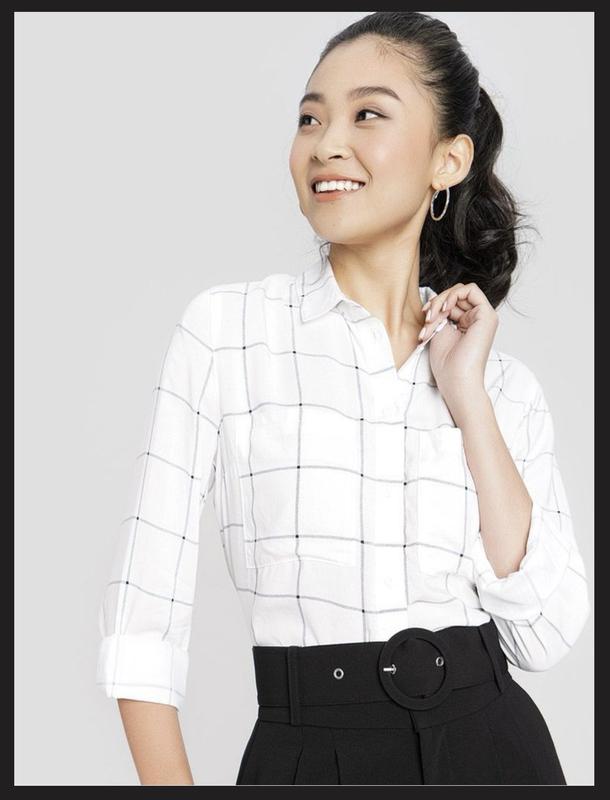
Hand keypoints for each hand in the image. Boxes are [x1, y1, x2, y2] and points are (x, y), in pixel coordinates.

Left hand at [419, 282, 497, 410]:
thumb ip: (439, 313)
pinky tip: (444, 310)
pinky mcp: (487, 315)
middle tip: (426, 319)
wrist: (456, 379)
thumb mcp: (439, 331)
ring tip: (431, 319)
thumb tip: (434, 295)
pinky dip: (452, 296)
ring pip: (460, 290)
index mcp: (467, 323)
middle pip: (456, 294)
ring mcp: (484, 316)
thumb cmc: (446, 363)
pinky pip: (471, 290)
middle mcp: (477, 318)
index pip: (452, 301)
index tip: (424, 316)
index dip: (436, 304)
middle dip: (436, 303)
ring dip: (440, 302)